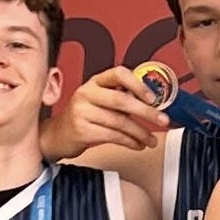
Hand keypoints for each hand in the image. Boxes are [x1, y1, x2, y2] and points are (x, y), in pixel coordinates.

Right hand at [46, 66, 168, 158]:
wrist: (57, 135)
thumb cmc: (84, 117)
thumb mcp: (99, 101)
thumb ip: (121, 98)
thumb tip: (153, 104)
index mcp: (95, 82)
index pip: (119, 74)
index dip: (138, 84)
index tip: (153, 97)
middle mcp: (86, 93)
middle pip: (122, 100)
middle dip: (147, 112)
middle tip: (163, 121)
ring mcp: (82, 111)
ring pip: (120, 122)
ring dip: (140, 133)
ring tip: (150, 140)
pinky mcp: (81, 130)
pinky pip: (113, 136)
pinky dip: (129, 142)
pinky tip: (137, 145)